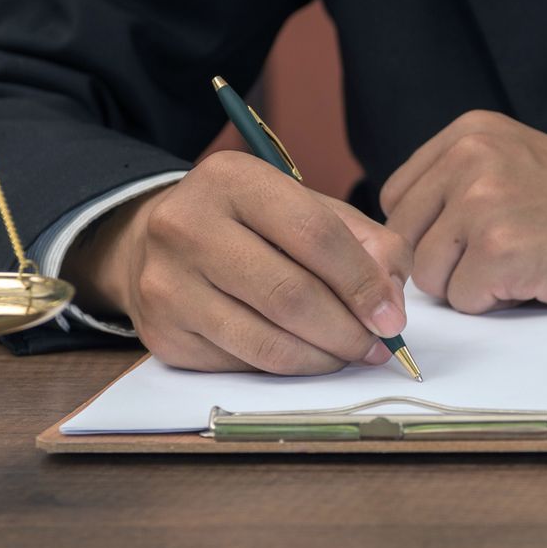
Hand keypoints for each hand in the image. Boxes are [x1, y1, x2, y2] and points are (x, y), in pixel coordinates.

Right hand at [66, 152, 411, 373]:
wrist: (154, 243)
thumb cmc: (248, 224)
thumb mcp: (304, 207)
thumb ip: (363, 242)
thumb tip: (390, 303)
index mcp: (232, 179)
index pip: (315, 234)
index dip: (363, 282)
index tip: (392, 317)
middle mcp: (187, 225)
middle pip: (291, 295)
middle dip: (347, 330)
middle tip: (377, 346)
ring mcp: (167, 284)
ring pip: (267, 341)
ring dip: (322, 358)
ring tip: (348, 355)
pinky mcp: (163, 334)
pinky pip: (242, 365)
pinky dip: (285, 368)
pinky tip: (303, 356)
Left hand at [378, 110, 546, 313]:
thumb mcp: (517, 162)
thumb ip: (457, 181)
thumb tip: (394, 237)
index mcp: (470, 132)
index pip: (397, 198)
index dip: (429, 232)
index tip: (475, 237)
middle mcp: (471, 157)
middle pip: (405, 239)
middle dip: (446, 262)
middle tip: (505, 255)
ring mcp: (484, 203)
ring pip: (430, 276)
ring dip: (472, 285)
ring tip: (526, 263)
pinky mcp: (501, 251)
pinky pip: (464, 301)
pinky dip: (498, 303)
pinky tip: (539, 279)